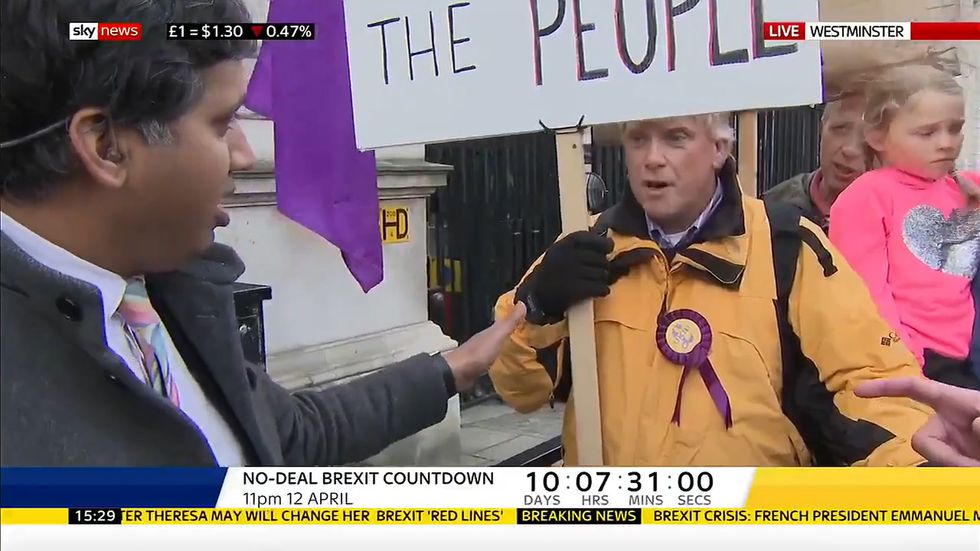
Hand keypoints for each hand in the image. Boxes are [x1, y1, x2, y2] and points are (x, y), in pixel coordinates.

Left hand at [441, 301, 526, 391]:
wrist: (458, 374)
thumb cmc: (478, 353)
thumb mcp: (496, 336)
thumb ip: (508, 322)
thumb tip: (522, 303)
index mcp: (490, 330)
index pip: (505, 319)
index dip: (516, 315)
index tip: (529, 313)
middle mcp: (486, 339)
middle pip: (503, 332)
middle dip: (515, 331)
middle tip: (532, 332)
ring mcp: (483, 352)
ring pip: (500, 344)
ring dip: (510, 344)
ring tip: (526, 347)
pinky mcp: (481, 365)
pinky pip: (497, 358)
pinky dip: (504, 357)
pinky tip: (511, 361)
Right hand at [518, 231, 614, 318]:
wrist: (537, 296)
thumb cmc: (553, 273)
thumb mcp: (559, 252)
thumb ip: (579, 245)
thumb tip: (607, 239)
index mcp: (563, 244)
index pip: (590, 238)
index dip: (602, 243)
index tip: (608, 248)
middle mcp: (567, 256)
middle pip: (600, 258)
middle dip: (603, 266)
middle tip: (598, 272)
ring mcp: (570, 272)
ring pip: (602, 274)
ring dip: (602, 280)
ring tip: (595, 282)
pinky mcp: (574, 289)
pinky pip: (600, 288)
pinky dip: (602, 291)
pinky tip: (598, 291)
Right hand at [855, 377, 979, 466]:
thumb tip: (971, 421)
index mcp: (957, 403)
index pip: (916, 389)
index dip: (886, 388)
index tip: (857, 392)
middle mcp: (950, 424)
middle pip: (923, 438)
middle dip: (945, 456)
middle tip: (971, 466)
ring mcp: (953, 445)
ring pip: (935, 460)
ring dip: (958, 467)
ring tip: (977, 467)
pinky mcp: (956, 463)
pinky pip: (946, 471)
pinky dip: (960, 473)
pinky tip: (972, 470)